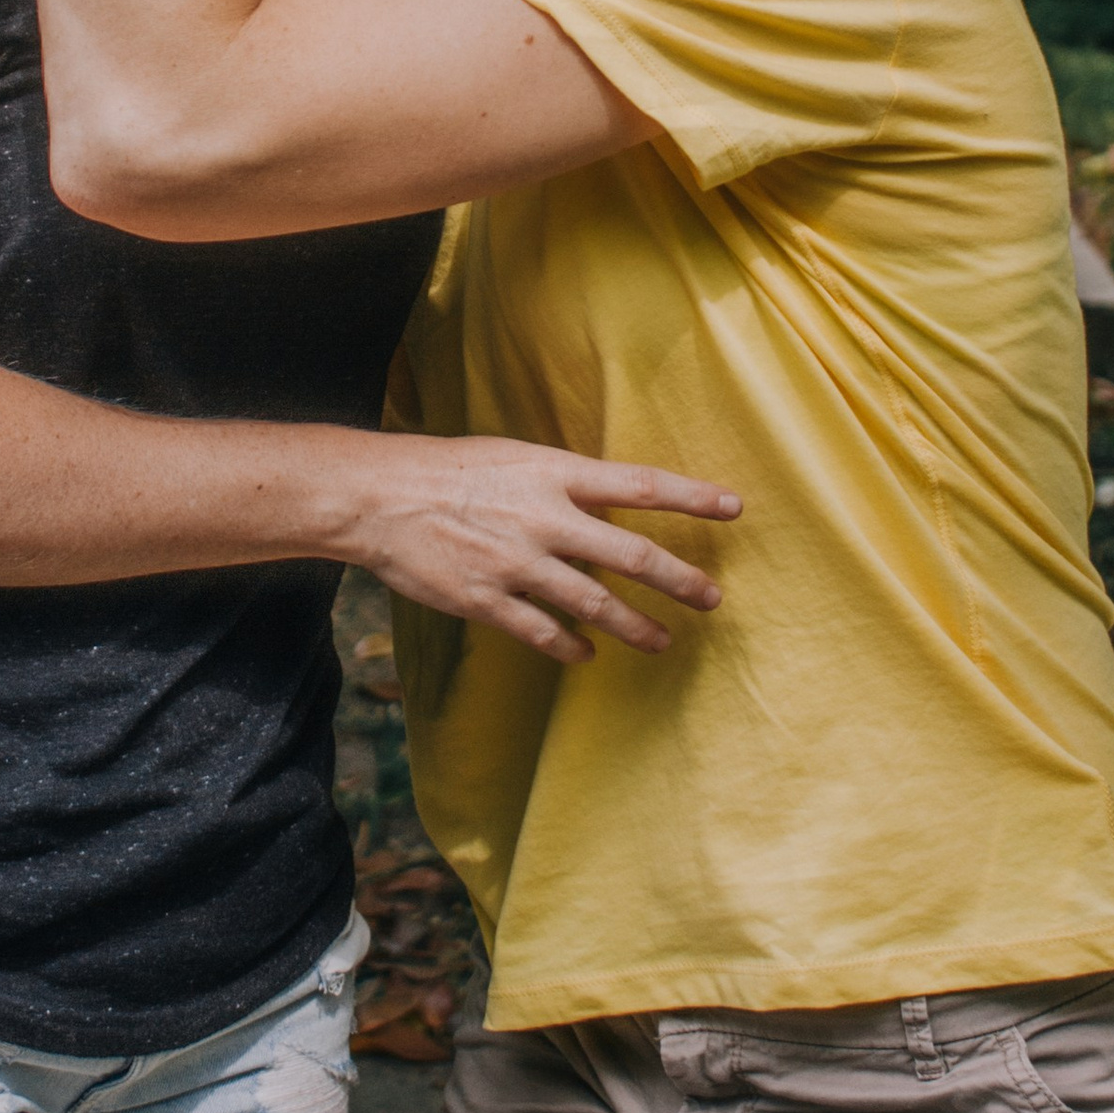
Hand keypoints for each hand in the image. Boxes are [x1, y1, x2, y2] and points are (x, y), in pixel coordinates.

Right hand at [346, 438, 738, 663]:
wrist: (379, 496)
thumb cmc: (447, 469)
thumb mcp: (514, 457)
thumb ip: (561, 483)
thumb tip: (605, 502)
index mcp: (554, 473)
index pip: (640, 484)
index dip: (691, 496)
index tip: (734, 507)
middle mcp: (546, 518)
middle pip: (632, 554)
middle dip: (679, 579)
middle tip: (712, 598)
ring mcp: (518, 563)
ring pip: (596, 604)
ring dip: (636, 625)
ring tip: (663, 641)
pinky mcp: (487, 600)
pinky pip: (543, 633)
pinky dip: (571, 647)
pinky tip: (588, 655)